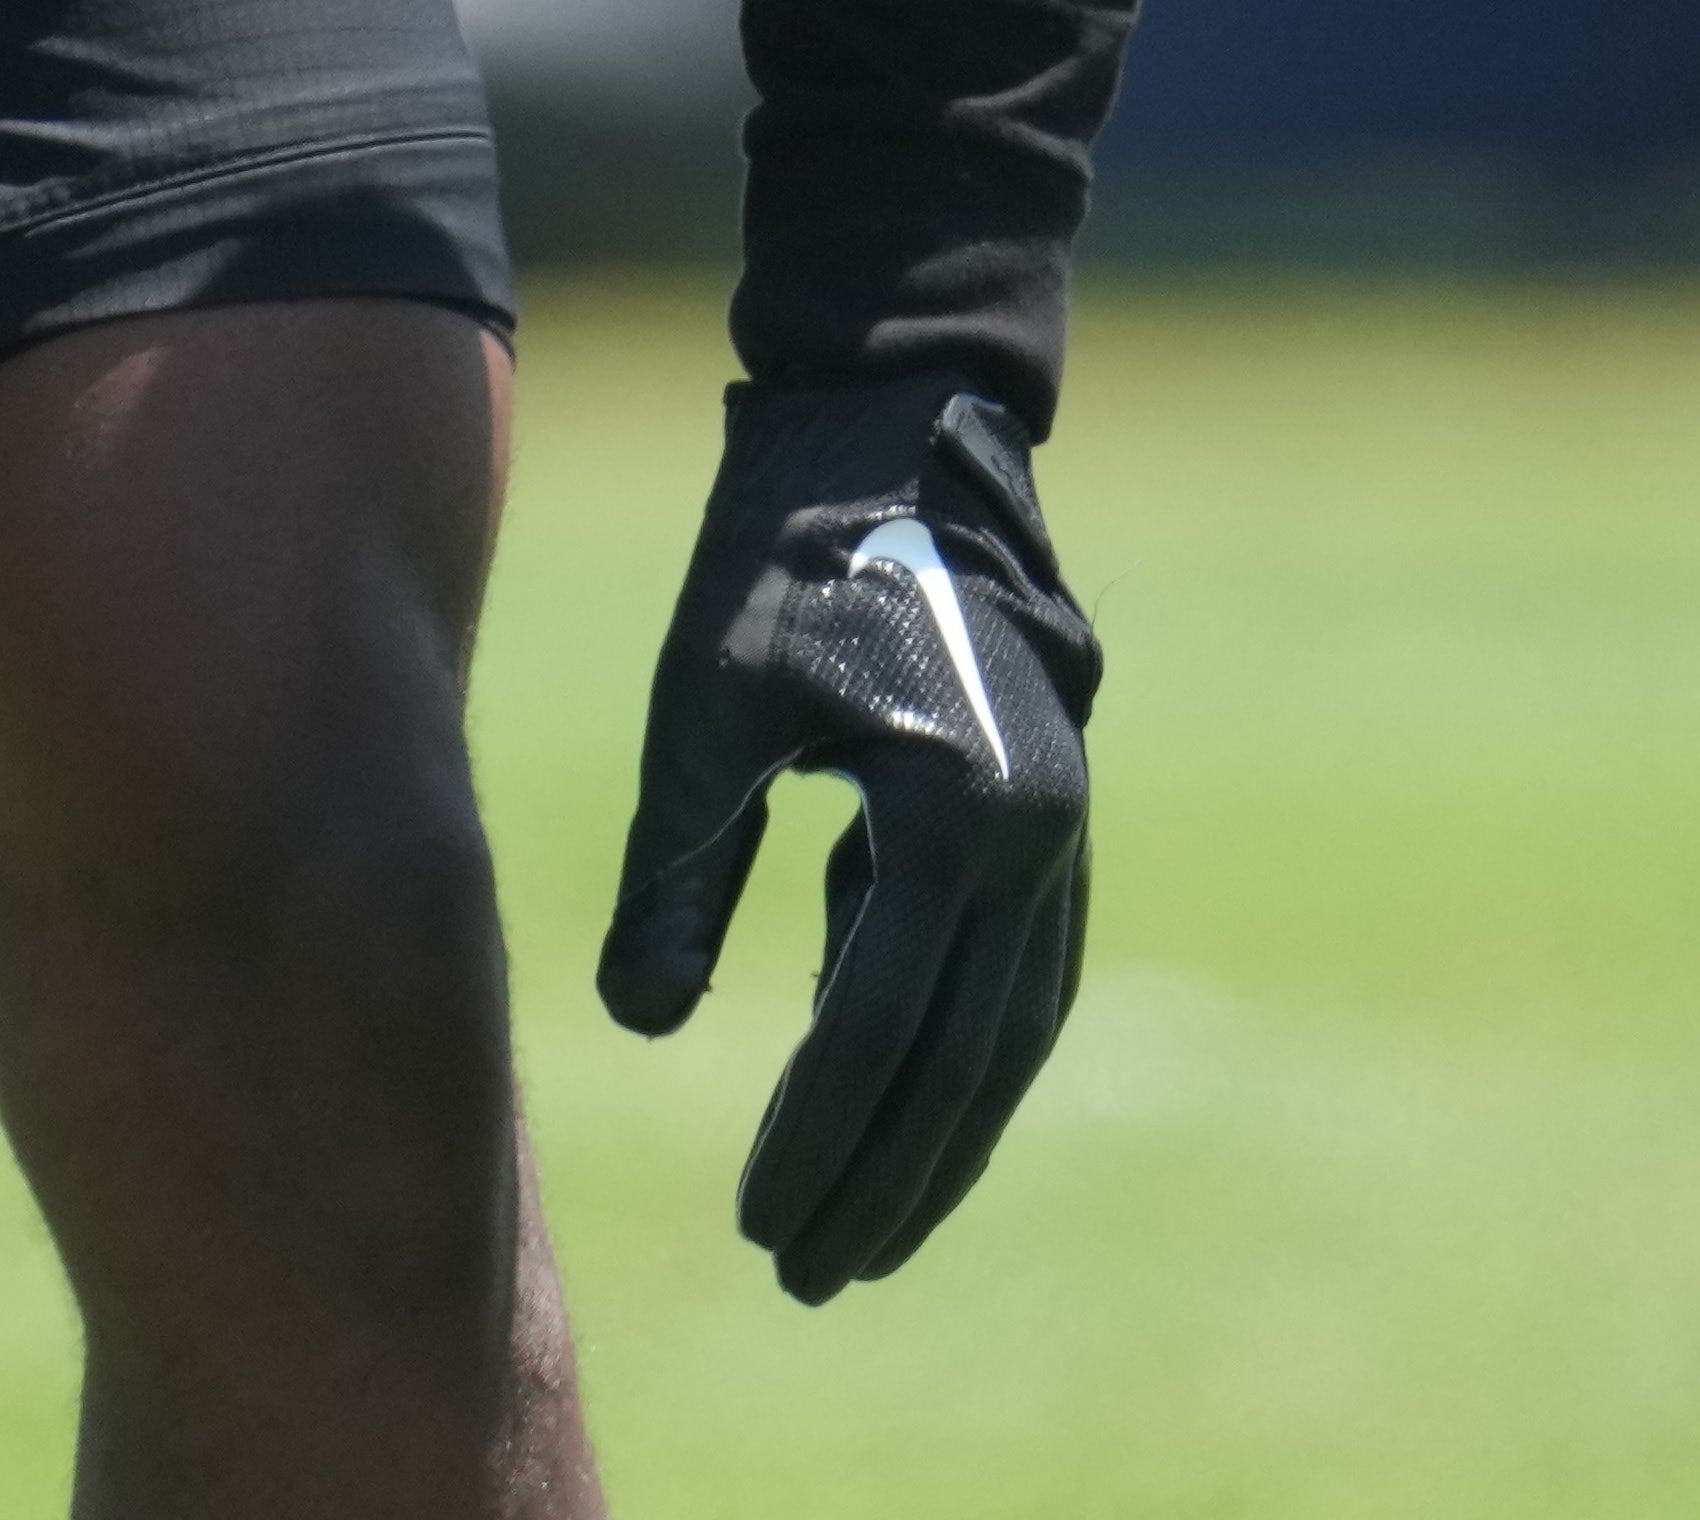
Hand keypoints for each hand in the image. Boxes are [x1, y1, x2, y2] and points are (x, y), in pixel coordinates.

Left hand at [594, 373, 1096, 1300]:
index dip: (823, 1139)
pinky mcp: (1043, 811)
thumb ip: (680, 871)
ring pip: (1006, 1030)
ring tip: (865, 1232)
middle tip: (815, 1274)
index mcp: (956, 812)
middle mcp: (1036, 837)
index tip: (763, 1231)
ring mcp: (1058, 828)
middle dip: (892, 1179)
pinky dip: (959, 1048)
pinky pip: (1014, 970)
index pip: (881, 1027)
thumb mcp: (706, 711)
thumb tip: (641, 1026)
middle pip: (966, 1060)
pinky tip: (891, 1098)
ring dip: (940, 1137)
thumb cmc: (781, 557)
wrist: (894, 426)